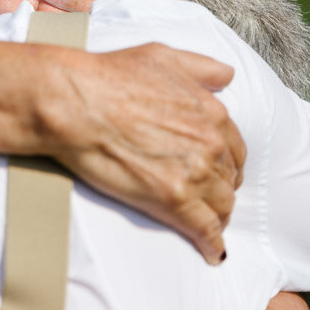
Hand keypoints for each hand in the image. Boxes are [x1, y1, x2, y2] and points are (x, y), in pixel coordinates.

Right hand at [39, 43, 245, 264]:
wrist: (76, 102)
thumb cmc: (110, 76)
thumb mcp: (162, 56)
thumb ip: (200, 67)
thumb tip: (225, 76)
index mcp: (211, 112)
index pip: (233, 147)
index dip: (225, 162)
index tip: (216, 171)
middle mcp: (210, 143)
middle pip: (229, 178)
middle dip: (221, 188)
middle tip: (208, 198)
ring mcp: (194, 174)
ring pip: (222, 205)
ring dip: (217, 215)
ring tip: (207, 225)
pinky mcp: (174, 201)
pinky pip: (206, 230)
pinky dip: (213, 244)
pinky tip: (213, 253)